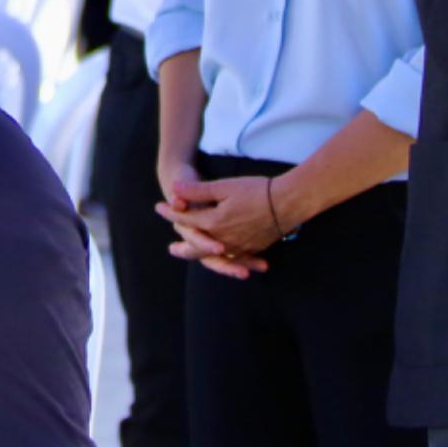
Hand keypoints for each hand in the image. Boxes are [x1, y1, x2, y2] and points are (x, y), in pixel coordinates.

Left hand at [156, 175, 284, 273]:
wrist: (288, 202)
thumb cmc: (256, 190)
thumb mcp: (224, 186)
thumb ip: (197, 191)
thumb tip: (173, 188)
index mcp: (214, 222)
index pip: (186, 219)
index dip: (171, 212)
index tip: (159, 207)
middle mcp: (224, 239)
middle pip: (197, 246)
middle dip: (184, 247)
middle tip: (172, 249)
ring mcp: (240, 246)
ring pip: (216, 257)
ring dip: (203, 256)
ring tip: (196, 257)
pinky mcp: (254, 248)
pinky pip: (236, 258)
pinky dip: (227, 260)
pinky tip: (225, 258)